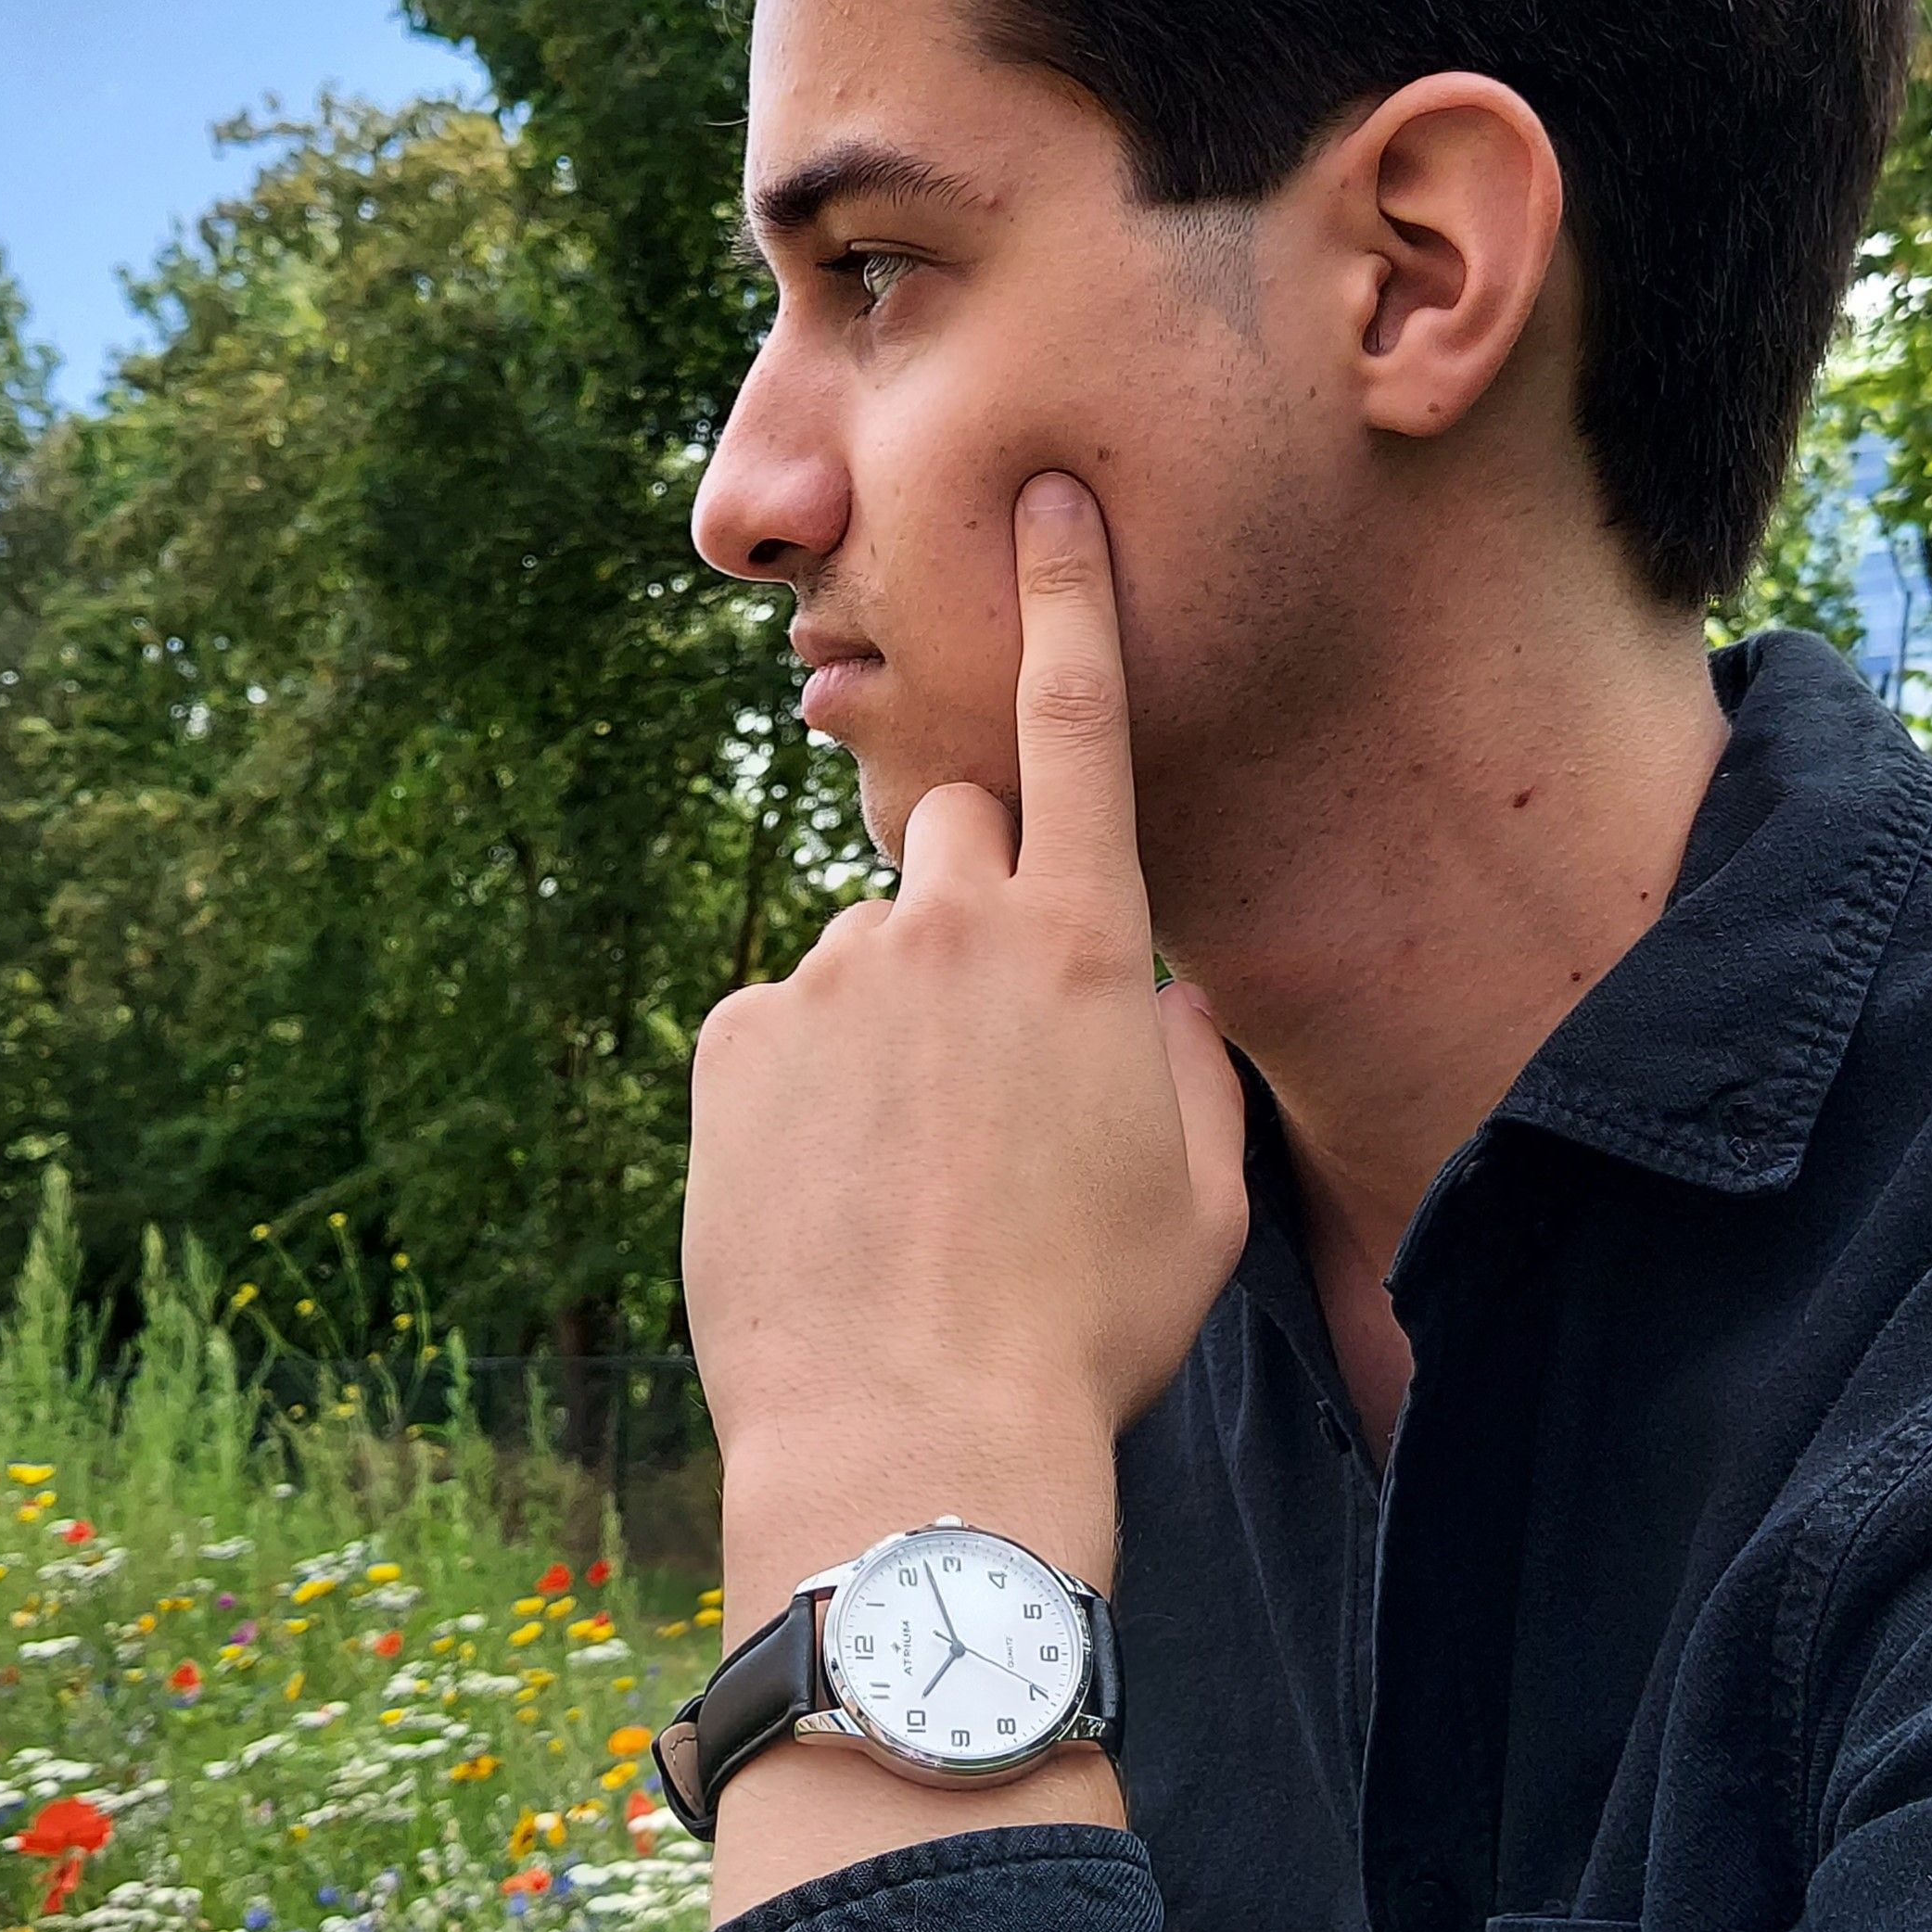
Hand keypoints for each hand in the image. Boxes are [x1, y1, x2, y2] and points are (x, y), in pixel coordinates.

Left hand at [682, 472, 1250, 1909]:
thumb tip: (1161, 996)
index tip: (1047, 499)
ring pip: (864, 957)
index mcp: (1085, 947)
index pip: (1082, 729)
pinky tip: (830, 1196)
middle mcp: (949, 928)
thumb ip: (1190, 1064)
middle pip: (955, 833)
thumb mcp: (1198, 1203)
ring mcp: (829, 980)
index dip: (1070, 603)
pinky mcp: (733, 1044)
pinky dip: (802, 1087)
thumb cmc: (1086, 1328)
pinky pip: (778, 1030)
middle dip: (975, 902)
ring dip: (885, 1027)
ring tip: (904, 1182)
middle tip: (982, 1055)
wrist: (912, 1432)